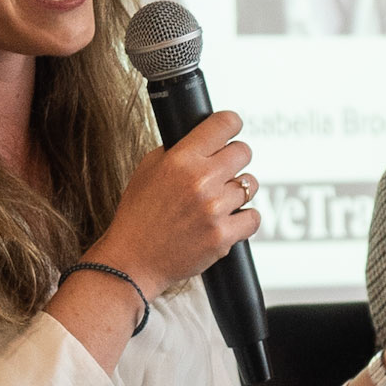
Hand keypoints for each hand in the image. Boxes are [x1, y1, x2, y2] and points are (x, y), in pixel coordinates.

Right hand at [94, 111, 260, 298]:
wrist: (131, 261)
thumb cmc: (138, 217)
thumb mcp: (147, 171)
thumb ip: (177, 150)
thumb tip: (205, 138)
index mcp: (180, 159)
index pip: (224, 124)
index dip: (231, 124)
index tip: (231, 130)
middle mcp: (200, 180)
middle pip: (243, 152)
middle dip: (235, 159)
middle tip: (223, 172)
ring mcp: (214, 209)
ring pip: (251, 184)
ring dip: (238, 192)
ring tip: (219, 201)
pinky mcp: (222, 236)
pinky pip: (253, 217)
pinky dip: (244, 219)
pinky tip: (228, 220)